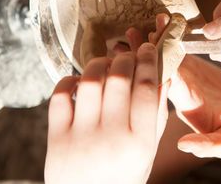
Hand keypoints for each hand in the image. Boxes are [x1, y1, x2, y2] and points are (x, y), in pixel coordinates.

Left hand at [45, 44, 168, 183]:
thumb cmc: (122, 176)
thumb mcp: (147, 152)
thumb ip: (157, 116)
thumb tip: (163, 77)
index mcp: (140, 141)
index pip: (147, 87)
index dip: (148, 61)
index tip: (147, 49)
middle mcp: (112, 137)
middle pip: (120, 78)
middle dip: (125, 57)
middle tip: (127, 55)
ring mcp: (82, 137)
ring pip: (91, 81)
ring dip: (99, 64)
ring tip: (104, 64)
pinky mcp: (57, 138)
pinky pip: (61, 96)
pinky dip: (69, 81)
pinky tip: (79, 81)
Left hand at [148, 14, 220, 158]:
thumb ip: (209, 145)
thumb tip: (184, 146)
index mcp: (185, 101)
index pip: (165, 81)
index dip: (154, 65)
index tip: (143, 50)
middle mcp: (179, 86)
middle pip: (157, 65)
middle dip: (145, 49)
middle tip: (131, 32)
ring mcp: (184, 75)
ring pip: (165, 53)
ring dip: (155, 38)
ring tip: (146, 21)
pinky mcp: (192, 66)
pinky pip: (178, 47)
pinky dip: (171, 34)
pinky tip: (163, 20)